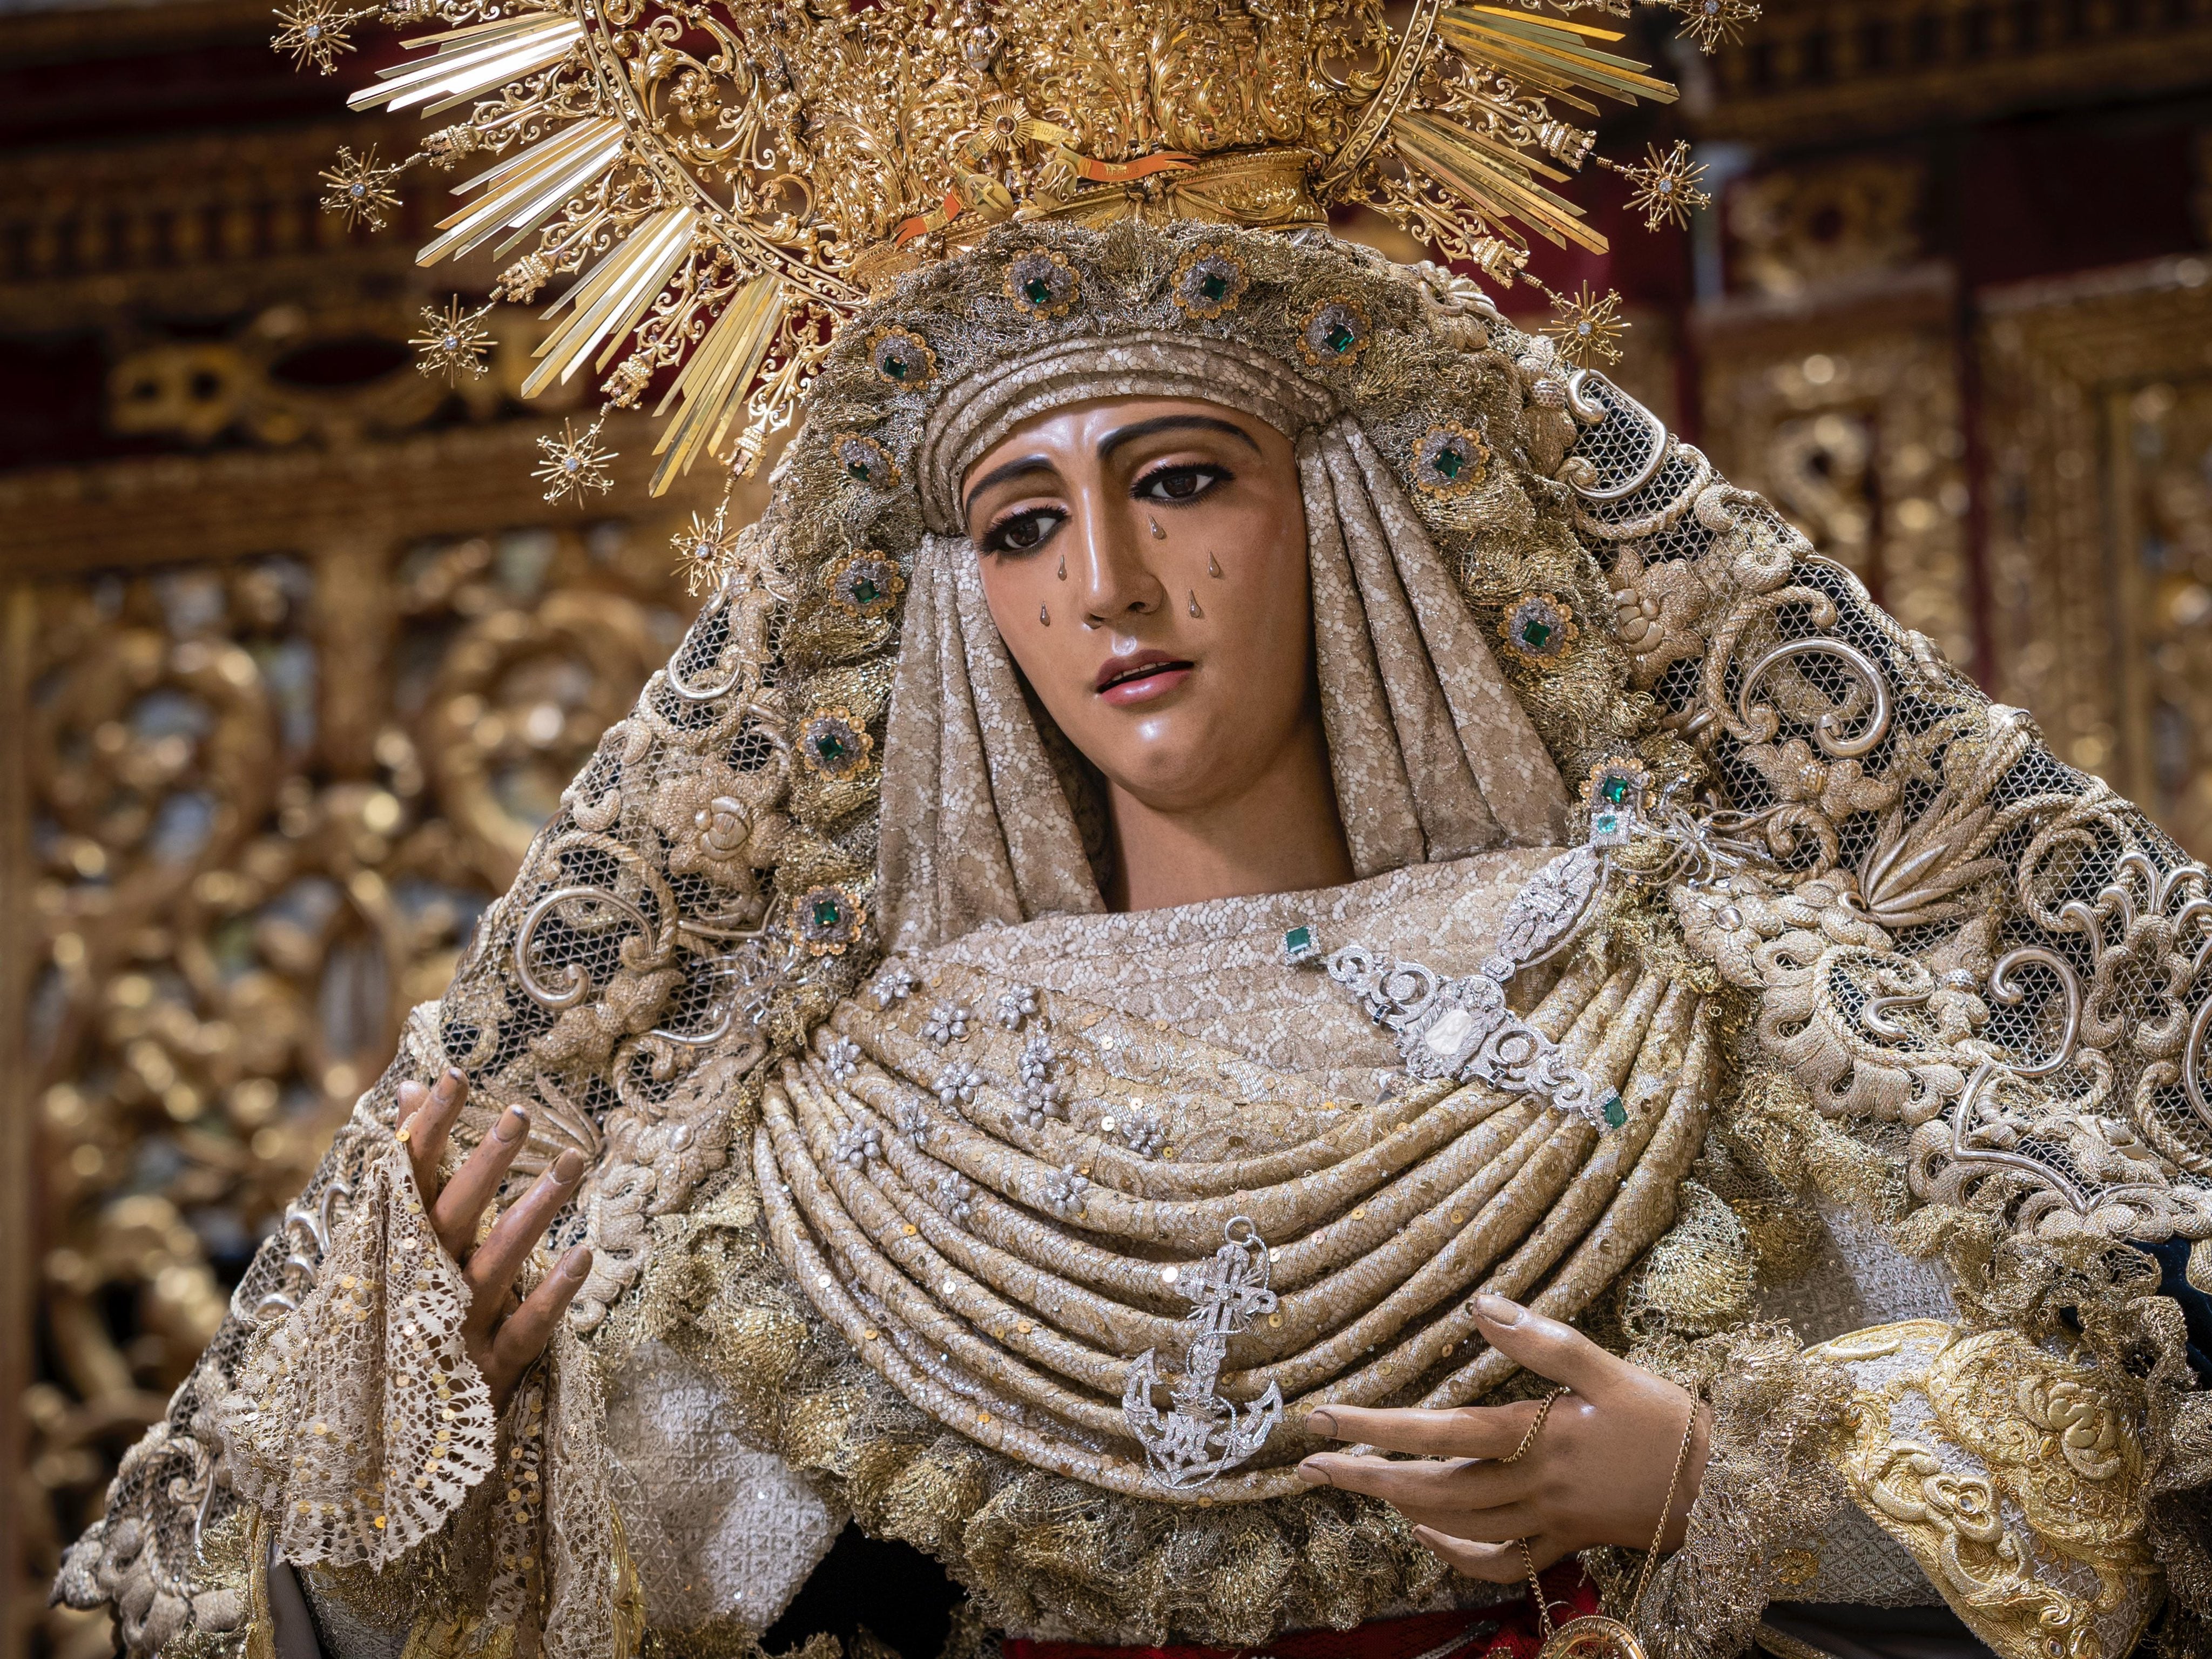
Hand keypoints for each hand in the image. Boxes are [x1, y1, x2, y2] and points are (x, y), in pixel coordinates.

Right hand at [397, 1069, 592, 1410]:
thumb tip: (410, 1086)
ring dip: (533, 1213)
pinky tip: (585, 1255)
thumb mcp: (390, 1241)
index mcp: (393, 1250)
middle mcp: (421, 1285)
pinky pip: (526, 1330)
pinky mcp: (486, 1372)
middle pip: (453, 1216)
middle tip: (519, 1113)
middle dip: (483, 1163)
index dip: (428, 1128)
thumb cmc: (391, 1315)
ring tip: (574, 1162)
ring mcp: (454, 1329)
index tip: (453, 1075)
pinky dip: (553, 1295)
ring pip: (495, 1265)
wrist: (370, 1442)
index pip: (408, 1179)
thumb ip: (406, 1165)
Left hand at [1294, 1292, 1708, 1581]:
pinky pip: (1499, 1562)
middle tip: (1310, 1465)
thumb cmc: (1667, 1421)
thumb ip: (1543, 1339)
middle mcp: (1531, 1487)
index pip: (1438, 1432)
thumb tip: (1480, 1305)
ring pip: (1456, 1525)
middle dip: (1365, 1477)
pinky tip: (1431, 1534)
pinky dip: (1457, 1555)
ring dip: (1399, 1508)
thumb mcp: (1608, 1368)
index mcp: (1536, 1438)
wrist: (1726, 1487)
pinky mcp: (1563, 1542)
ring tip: (1357, 1485)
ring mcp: (1544, 1520)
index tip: (1323, 1419)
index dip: (1376, 1427)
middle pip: (1431, 1488)